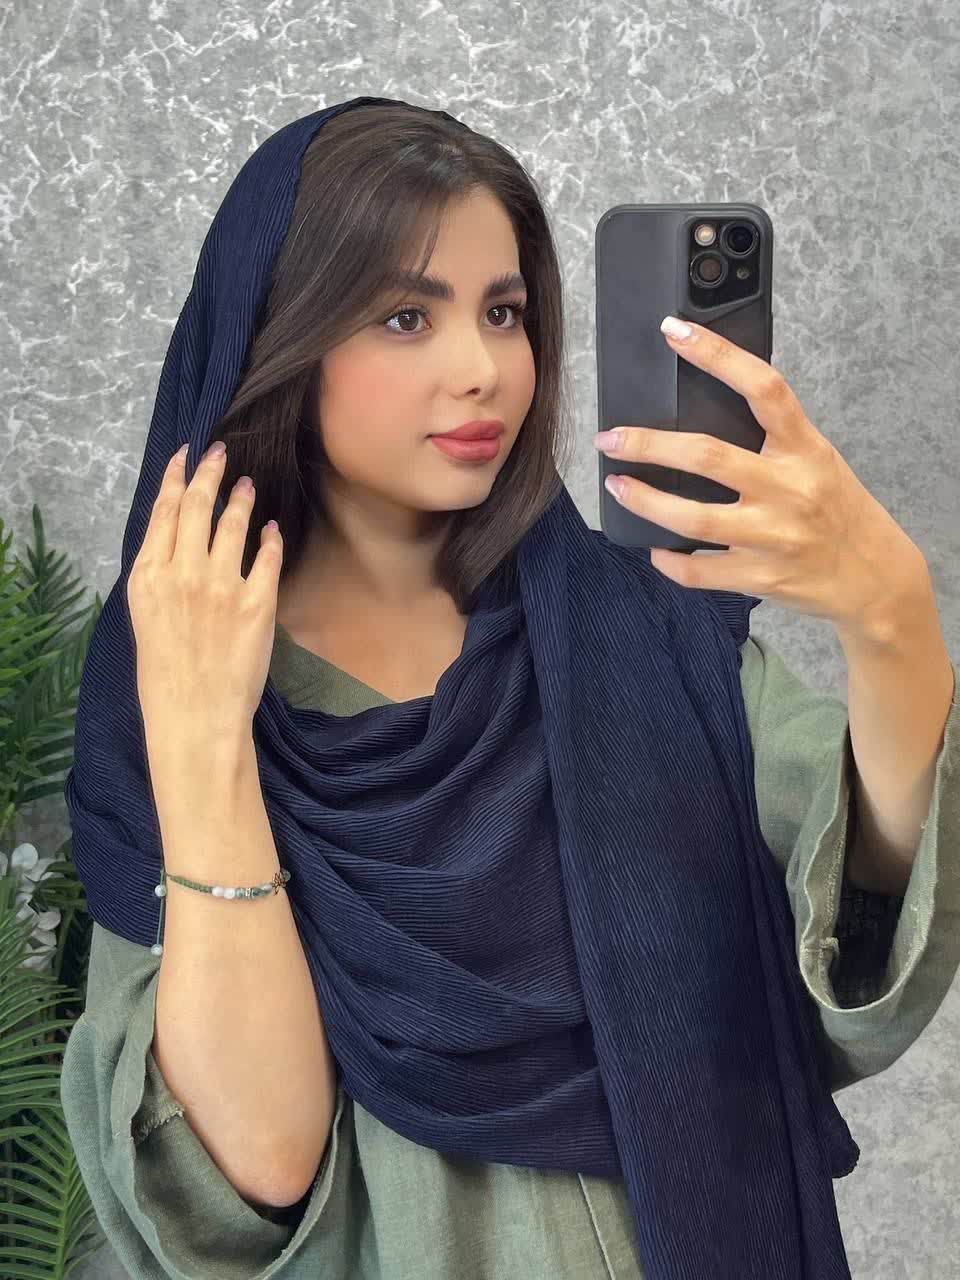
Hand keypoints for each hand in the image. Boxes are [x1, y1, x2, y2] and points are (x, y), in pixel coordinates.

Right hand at [126, 440, 282, 757]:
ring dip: (241, 499)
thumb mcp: (145, 618)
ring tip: (248, 485)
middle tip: (222, 453)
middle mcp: (182, 572)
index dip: (177, 477)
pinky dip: (270, 539)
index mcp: (148, 576)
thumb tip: (177, 545)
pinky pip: (267, 557)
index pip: (164, 511)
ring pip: (233, 524)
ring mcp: (221, 584)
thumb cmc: (164, 676)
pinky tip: (272, 529)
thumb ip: (159, 577)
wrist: (195, 715)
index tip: (187, 455)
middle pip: (198, 506)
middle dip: (210, 472)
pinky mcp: (256, 602)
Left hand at [593, 316, 925, 633]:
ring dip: (645, 501)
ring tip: (617, 486)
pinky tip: (655, 548)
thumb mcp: (818, 461)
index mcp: (805, 449)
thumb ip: (775, 437)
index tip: (673, 331)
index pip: (762, 387)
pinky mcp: (762, 577)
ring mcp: (775, 536)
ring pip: (694, 519)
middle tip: (610, 438)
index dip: (716, 354)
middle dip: (648, 444)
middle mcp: (790, 489)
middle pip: (707, 456)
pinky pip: (700, 571)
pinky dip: (669, 561)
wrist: (876, 579)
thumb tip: (711, 404)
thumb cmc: (839, 512)